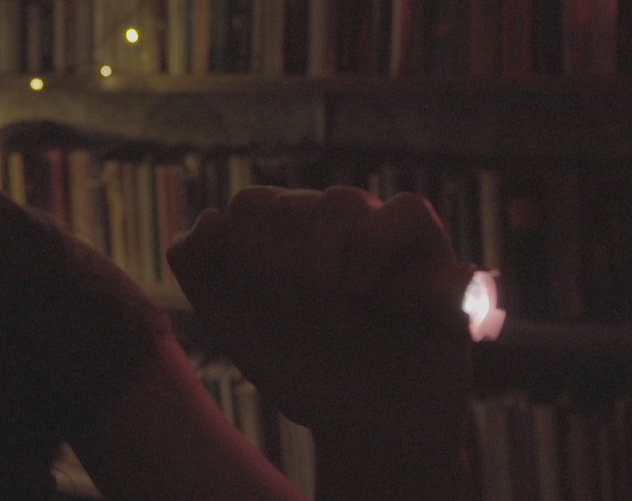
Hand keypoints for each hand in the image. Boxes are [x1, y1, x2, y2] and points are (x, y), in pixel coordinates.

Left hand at [167, 186, 472, 460]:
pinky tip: (366, 289)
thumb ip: (198, 271)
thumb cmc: (306, 375)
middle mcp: (331, 223)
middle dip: (281, 276)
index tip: (264, 309)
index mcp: (283, 233)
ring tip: (336, 321)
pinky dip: (376, 247)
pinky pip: (408, 209)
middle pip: (286, 204)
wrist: (371, 430)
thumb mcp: (235, 329)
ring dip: (323, 272)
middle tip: (303, 323)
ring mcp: (380, 231)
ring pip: (338, 202)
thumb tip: (209, 216)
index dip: (245, 258)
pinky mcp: (432, 251)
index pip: (249, 205)